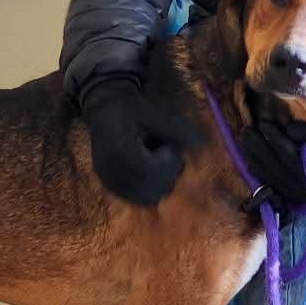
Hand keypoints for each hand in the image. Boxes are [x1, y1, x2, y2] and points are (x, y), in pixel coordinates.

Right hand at [81, 78, 201, 204]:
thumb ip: (176, 130)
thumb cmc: (130, 107)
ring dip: (158, 184)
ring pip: (143, 196)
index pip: (148, 169)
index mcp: (120, 146)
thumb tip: (202, 144)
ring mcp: (107, 176)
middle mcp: (111, 166)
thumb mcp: (153, 113)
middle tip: (166, 152)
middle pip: (148, 187)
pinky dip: (146, 190)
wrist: (102, 107)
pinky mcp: (107, 182)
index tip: (168, 147)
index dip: (166, 163)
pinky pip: (132, 197)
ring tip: (154, 161)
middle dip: (166, 174)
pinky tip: (148, 172)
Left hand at [239, 119, 305, 210]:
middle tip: (246, 130)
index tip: (264, 124)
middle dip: (258, 147)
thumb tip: (290, 130)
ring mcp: (296, 196)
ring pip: (270, 176)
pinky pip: (270, 184)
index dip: (275, 140)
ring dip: (254, 157)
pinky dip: (258, 170)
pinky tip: (249, 156)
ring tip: (244, 139)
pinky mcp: (292, 198)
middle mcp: (304, 190)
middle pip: (275, 166)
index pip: (290, 156)